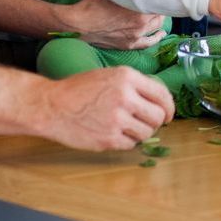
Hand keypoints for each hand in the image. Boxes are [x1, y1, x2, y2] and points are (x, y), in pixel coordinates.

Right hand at [37, 67, 173, 150]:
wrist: (52, 106)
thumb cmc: (79, 90)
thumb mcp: (108, 76)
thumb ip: (134, 85)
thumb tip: (158, 101)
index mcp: (127, 77)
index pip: (162, 95)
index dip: (169, 108)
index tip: (168, 115)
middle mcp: (125, 97)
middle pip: (158, 116)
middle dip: (155, 122)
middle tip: (145, 123)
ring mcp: (117, 119)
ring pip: (147, 132)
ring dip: (141, 133)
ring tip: (126, 128)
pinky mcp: (109, 138)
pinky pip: (132, 144)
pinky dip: (127, 141)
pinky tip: (114, 134)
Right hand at [57, 0, 165, 50]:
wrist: (78, 24)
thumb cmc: (92, 3)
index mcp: (138, 8)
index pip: (158, 0)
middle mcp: (140, 24)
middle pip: (159, 14)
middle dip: (160, 6)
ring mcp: (135, 36)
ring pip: (156, 27)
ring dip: (160, 20)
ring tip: (162, 13)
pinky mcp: (129, 44)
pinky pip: (148, 43)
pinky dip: (156, 38)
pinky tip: (161, 34)